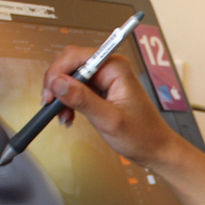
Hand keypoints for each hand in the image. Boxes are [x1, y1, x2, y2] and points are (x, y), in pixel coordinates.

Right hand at [43, 45, 204, 204]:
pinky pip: (76, 89)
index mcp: (115, 67)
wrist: (154, 149)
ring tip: (63, 115)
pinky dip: (68, 101)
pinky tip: (68, 115)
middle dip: (56, 83)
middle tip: (51, 103)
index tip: (50, 92)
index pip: (76, 56)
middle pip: (70, 63)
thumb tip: (59, 83)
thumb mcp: (109, 120)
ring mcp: (105, 79)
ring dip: (61, 95)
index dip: (58, 72)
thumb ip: (83, 100)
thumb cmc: (142, 135)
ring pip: (70, 77)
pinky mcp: (101, 90)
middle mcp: (109, 68)